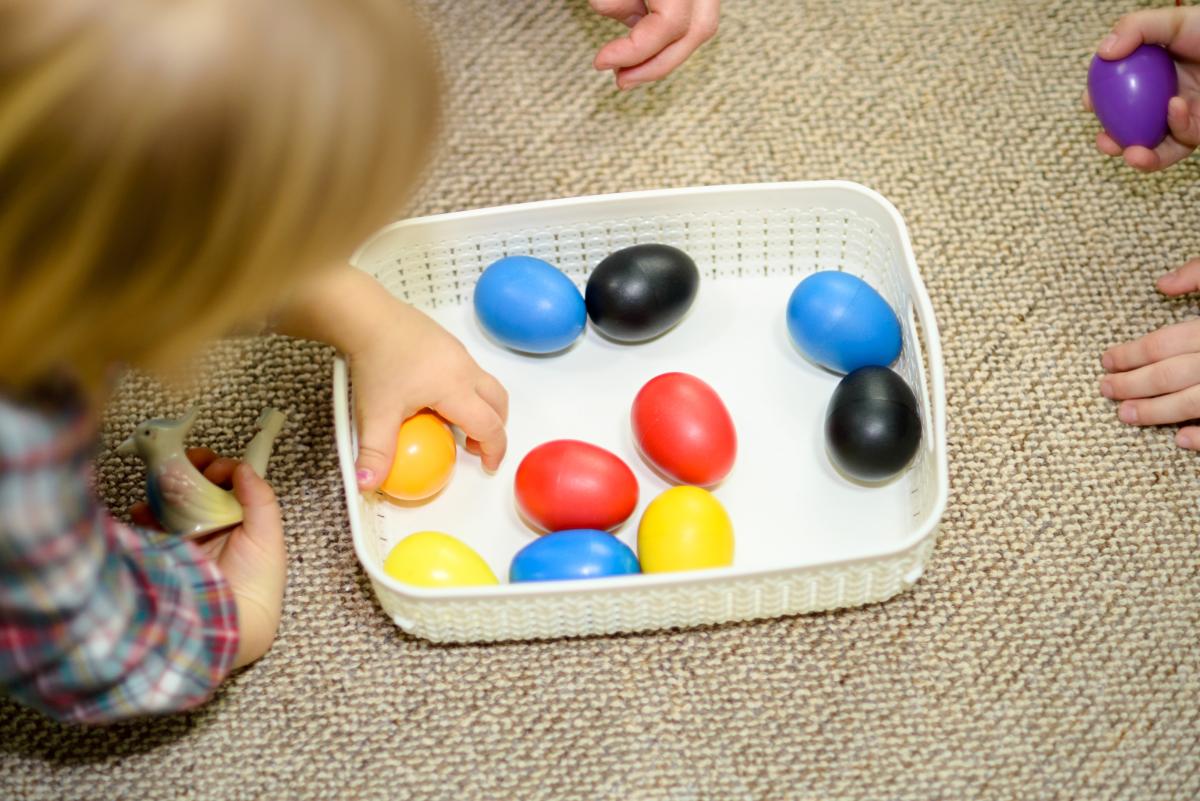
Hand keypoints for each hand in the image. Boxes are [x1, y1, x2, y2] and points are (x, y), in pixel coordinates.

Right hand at [132, 449, 284, 668]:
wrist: (231, 622)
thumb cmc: (258, 581)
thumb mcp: (268, 535)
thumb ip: (259, 498)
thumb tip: (243, 467)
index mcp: (242, 520)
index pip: (228, 483)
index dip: (219, 468)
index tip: (212, 466)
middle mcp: (215, 527)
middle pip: (198, 488)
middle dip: (188, 472)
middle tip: (180, 463)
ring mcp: (188, 539)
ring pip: (173, 503)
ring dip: (164, 489)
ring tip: (159, 482)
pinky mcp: (166, 553)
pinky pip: (151, 527)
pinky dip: (144, 515)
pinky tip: (142, 510)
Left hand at [347, 300, 508, 490]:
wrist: (365, 315)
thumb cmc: (375, 361)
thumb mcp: (374, 414)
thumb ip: (376, 453)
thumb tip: (368, 484)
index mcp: (456, 388)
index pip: (489, 426)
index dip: (494, 450)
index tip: (487, 466)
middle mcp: (465, 369)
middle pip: (498, 402)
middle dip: (496, 427)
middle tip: (476, 446)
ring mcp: (458, 352)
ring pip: (485, 384)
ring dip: (482, 408)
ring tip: (455, 423)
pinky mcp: (446, 342)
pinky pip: (469, 371)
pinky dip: (466, 391)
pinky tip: (433, 396)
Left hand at [590, 0, 718, 89]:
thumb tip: (620, 24)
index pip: (670, 25)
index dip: (634, 51)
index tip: (601, 62)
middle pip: (697, 32)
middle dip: (656, 65)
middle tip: (620, 80)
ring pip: (702, 27)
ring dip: (666, 54)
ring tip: (628, 69)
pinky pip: (696, 16)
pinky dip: (671, 36)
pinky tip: (642, 48)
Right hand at [1083, 8, 1199, 171]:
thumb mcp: (1173, 23)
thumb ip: (1136, 29)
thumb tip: (1102, 53)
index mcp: (1152, 77)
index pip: (1117, 94)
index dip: (1099, 102)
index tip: (1088, 102)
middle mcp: (1164, 101)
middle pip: (1131, 128)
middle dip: (1114, 142)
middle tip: (1106, 142)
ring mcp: (1184, 119)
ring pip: (1155, 147)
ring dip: (1140, 157)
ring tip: (1132, 153)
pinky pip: (1183, 140)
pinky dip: (1176, 128)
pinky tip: (1175, 109)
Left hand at [1100, 259, 1199, 449]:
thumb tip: (1161, 285)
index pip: (1166, 342)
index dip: (1131, 353)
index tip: (1107, 360)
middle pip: (1174, 374)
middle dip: (1134, 384)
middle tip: (1105, 390)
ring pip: (1196, 402)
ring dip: (1158, 412)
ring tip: (1127, 415)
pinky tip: (1180, 440)